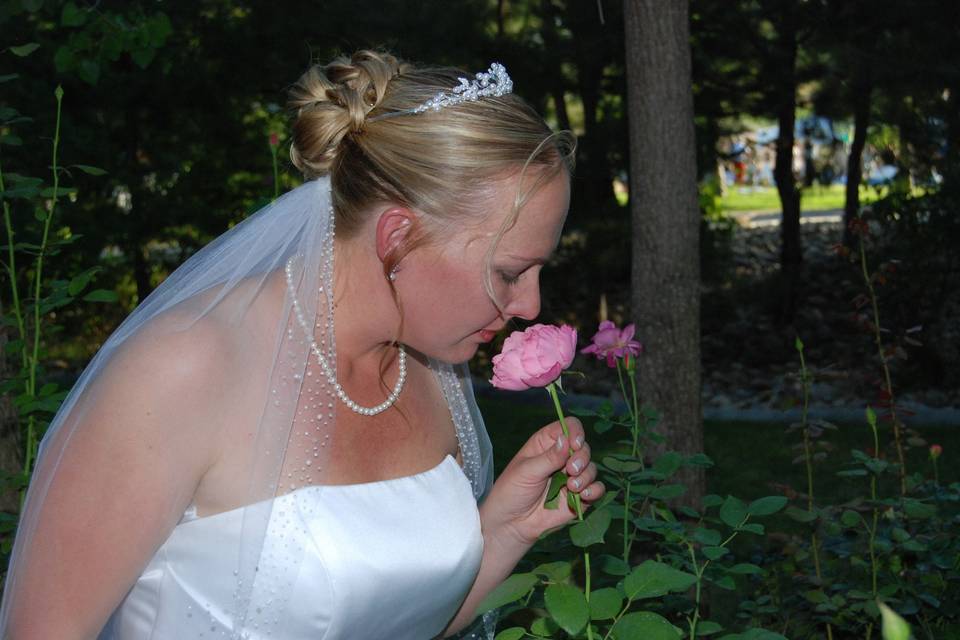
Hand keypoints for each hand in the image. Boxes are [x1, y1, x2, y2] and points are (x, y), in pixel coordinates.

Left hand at [481, 416, 604, 546]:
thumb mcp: (526, 471)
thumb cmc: (511, 492)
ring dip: (586, 476)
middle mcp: (562, 458)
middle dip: (582, 458)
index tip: (575, 444)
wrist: (512, 524)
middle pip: (584, 447)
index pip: (568, 427)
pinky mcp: (579, 496)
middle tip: (571, 470)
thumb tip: (566, 439)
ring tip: (572, 487)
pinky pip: (597, 489)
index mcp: (546, 444)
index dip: (575, 432)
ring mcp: (571, 477)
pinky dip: (595, 490)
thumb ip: (549, 457)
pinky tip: (584, 495)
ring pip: (591, 468)